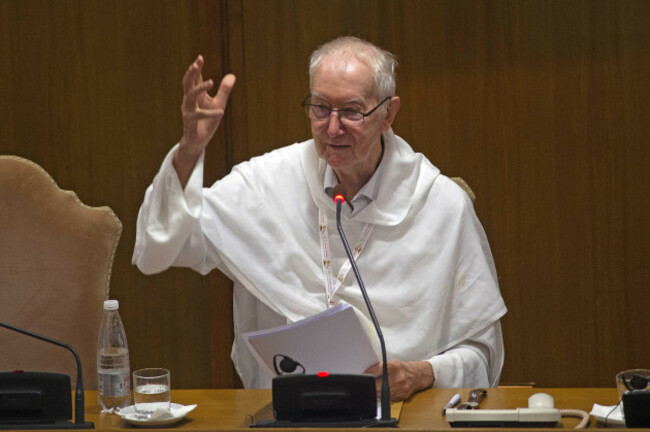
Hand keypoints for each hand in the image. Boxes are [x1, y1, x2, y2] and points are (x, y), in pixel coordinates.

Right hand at [174, 55, 235, 185]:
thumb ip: (224, 91)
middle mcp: (188, 101)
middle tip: (197, 63)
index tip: (200, 57)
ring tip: (211, 81)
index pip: (194, 79)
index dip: (196, 68)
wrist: (198, 141)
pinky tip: (221, 112)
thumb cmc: (207, 122)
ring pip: (190, 96)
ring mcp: (187, 112)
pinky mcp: (190, 123)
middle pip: (187, 83)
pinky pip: (199, 116)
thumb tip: (232, 75)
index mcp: (195, 95)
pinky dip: (210, 113)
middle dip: (191, 73)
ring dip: (200, 88)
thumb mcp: (219, 104)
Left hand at [365, 360, 434, 400]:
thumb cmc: (402, 368)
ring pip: (382, 393)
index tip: (364, 375)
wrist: (418, 375)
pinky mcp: (402, 395)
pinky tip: (383, 392)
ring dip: (376, 391)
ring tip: (375, 388)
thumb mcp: (392, 363)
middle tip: (367, 384)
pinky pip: (388, 398)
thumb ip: (381, 367)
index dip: (369, 374)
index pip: (377, 370)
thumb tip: (367, 373)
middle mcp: (399, 377)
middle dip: (371, 385)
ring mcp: (401, 387)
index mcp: (394, 366)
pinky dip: (384, 395)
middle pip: (378, 384)